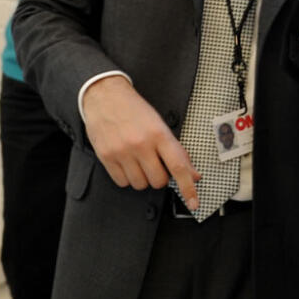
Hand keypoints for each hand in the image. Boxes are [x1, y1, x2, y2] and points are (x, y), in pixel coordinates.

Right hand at [81, 75, 199, 208]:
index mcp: (158, 134)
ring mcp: (122, 152)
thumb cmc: (134, 109)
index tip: (193, 202)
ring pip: (140, 184)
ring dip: (143, 178)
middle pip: (159, 181)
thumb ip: (177, 151)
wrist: (105, 96)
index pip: (178, 166)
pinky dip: (127, 177)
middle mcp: (140, 144)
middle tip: (155, 163)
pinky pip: (122, 182)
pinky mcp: (106, 157)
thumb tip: (193, 174)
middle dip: (160, 176)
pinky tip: (127, 162)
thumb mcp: (160, 124)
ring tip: (139, 160)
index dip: (188, 188)